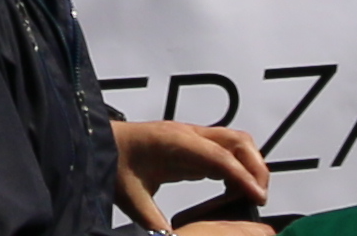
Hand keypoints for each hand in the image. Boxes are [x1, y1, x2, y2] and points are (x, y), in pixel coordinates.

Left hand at [111, 119, 279, 229]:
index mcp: (175, 143)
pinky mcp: (192, 143)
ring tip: (251, 195)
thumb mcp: (132, 199)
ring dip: (250, 164)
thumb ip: (154, 222)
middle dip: (255, 167)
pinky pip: (225, 150)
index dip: (243, 176)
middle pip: (237, 141)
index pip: (219, 156)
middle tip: (259, 198)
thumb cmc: (113, 165)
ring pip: (235, 141)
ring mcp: (192, 136)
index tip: (259, 198)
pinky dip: (238, 166)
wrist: (98, 142)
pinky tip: (234, 189)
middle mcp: (188, 134)